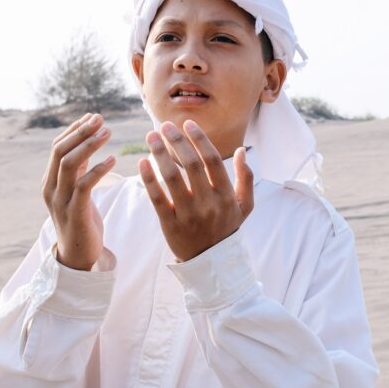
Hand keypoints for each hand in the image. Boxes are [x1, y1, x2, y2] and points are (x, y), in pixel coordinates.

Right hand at [41, 113, 114, 270]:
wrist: (77, 257)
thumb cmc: (82, 221)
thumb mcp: (77, 191)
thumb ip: (78, 169)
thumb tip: (87, 141)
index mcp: (49, 181)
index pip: (57, 147)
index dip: (74, 130)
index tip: (93, 116)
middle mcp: (50, 188)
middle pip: (60, 150)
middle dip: (80, 132)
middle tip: (101, 119)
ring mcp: (60, 201)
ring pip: (69, 164)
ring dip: (89, 145)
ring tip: (108, 132)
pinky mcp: (74, 212)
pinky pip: (84, 185)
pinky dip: (98, 169)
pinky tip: (113, 160)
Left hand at [138, 119, 253, 261]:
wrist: (212, 263)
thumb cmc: (227, 228)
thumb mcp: (245, 206)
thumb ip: (246, 178)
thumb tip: (241, 151)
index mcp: (226, 196)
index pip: (212, 161)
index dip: (199, 139)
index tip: (188, 124)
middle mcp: (208, 204)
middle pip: (190, 165)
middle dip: (176, 141)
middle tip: (164, 125)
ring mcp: (188, 215)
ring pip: (171, 178)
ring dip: (159, 153)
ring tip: (151, 137)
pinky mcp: (170, 225)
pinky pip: (157, 198)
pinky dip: (148, 179)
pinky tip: (142, 162)